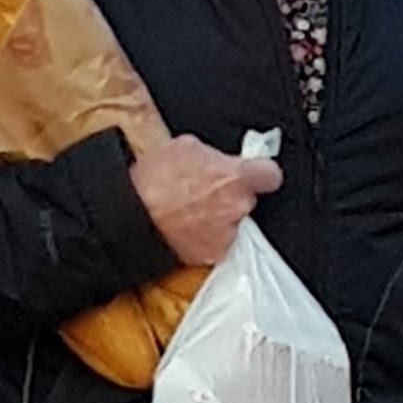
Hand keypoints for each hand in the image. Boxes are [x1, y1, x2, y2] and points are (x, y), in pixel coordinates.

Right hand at [132, 135, 279, 265]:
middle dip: (231, 196)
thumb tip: (218, 160)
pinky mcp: (211, 255)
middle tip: (206, 191)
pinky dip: (205, 238)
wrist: (131, 216)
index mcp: (235, 178)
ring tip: (189, 210)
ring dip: (217, 218)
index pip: (271, 174)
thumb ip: (212, 155)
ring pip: (231, 223)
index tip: (256, 173)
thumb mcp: (184, 147)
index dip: (262, 173)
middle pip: (247, 200)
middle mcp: (237, 207)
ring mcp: (226, 234)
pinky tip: (185, 227)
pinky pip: (215, 243)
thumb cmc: (153, 180)